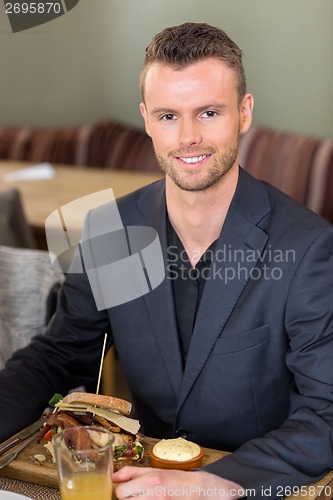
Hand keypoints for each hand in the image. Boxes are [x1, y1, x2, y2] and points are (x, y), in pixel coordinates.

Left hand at [113, 466, 244, 498]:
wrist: (199, 489)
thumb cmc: (175, 479)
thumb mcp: (154, 470)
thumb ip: (132, 473)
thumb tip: (113, 477)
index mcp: (150, 479)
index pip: (121, 492)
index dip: (122, 493)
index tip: (127, 491)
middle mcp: (153, 494)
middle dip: (128, 499)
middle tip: (136, 496)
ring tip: (145, 498)